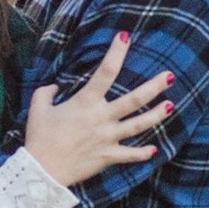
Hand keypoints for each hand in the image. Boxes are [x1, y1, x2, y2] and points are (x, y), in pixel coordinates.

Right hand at [23, 32, 174, 190]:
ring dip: (156, 115)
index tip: (125, 36)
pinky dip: (143, 153)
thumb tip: (53, 87)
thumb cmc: (39, 138)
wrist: (42, 170)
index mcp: (85, 102)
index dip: (117, 52)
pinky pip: (130, 155)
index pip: (105, 72)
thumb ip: (45, 93)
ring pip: (138, 125)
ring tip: (170, 106)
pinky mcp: (108, 157)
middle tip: (171, 76)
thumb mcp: (38, 109)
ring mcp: (108, 138)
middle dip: (154, 87)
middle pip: (134, 99)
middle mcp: (102, 118)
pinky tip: (155, 150)